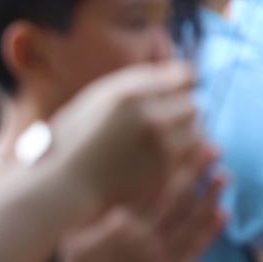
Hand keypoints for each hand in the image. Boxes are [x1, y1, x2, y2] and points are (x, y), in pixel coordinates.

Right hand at [49, 62, 210, 214]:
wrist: (66, 186)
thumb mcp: (97, 99)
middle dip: (182, 114)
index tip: (179, 92)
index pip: (184, 75)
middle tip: (167, 124)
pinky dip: (183, 156)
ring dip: (185, 136)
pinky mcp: (166, 168)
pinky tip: (162, 160)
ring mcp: (160, 143)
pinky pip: (191, 156)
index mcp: (130, 93)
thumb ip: (134, 84)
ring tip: (161, 144)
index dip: (183, 84)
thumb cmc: (77, 140)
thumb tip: (175, 75)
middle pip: (193, 104)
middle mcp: (149, 115)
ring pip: (196, 131)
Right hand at [59, 151, 225, 261]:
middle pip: (178, 198)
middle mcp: (145, 238)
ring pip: (191, 222)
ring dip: (210, 198)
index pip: (155, 186)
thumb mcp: (76, 233)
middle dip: (198, 172)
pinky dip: (209, 233)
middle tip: (215, 150)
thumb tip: (105, 178)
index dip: (175, 164)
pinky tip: (222, 215)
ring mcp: (160, 259)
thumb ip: (96, 207)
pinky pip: (194, 251)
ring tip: (225, 176)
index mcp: (123, 224)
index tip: (190, 144)